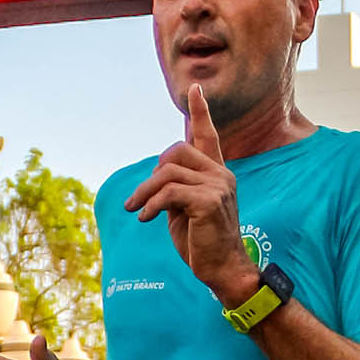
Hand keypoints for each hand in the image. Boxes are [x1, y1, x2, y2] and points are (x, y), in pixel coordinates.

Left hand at [123, 85, 259, 304]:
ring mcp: (217, 186)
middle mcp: (221, 174)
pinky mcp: (209, 202)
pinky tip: (144, 218)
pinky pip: (168, 193)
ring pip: (167, 173)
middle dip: (152, 174)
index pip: (207, 135)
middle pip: (175, 151)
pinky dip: (150, 205)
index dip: (200, 112)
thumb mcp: (185, 209)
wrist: (223, 270)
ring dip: (144, 193)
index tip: (195, 88)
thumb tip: (157, 176)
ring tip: (136, 210)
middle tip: (139, 199)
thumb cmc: (202, 243)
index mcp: (217, 173)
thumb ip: (176, 188)